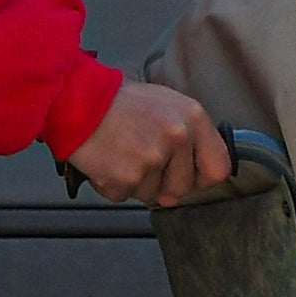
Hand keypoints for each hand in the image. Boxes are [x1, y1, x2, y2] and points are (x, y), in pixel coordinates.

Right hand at [63, 76, 233, 204]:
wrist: (76, 99)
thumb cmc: (118, 104)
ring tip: (120, 152)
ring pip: (153, 194)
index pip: (219, 167)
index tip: (185, 174)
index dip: (201, 176)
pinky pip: (125, 196)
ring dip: (135, 182)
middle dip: (163, 182)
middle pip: (184, 187)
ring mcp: (153, 157)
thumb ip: (185, 143)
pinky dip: (112, 186)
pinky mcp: (128, 175)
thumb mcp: (164, 107)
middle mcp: (178, 136)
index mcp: (193, 117)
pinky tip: (105, 160)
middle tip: (139, 156)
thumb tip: (177, 193)